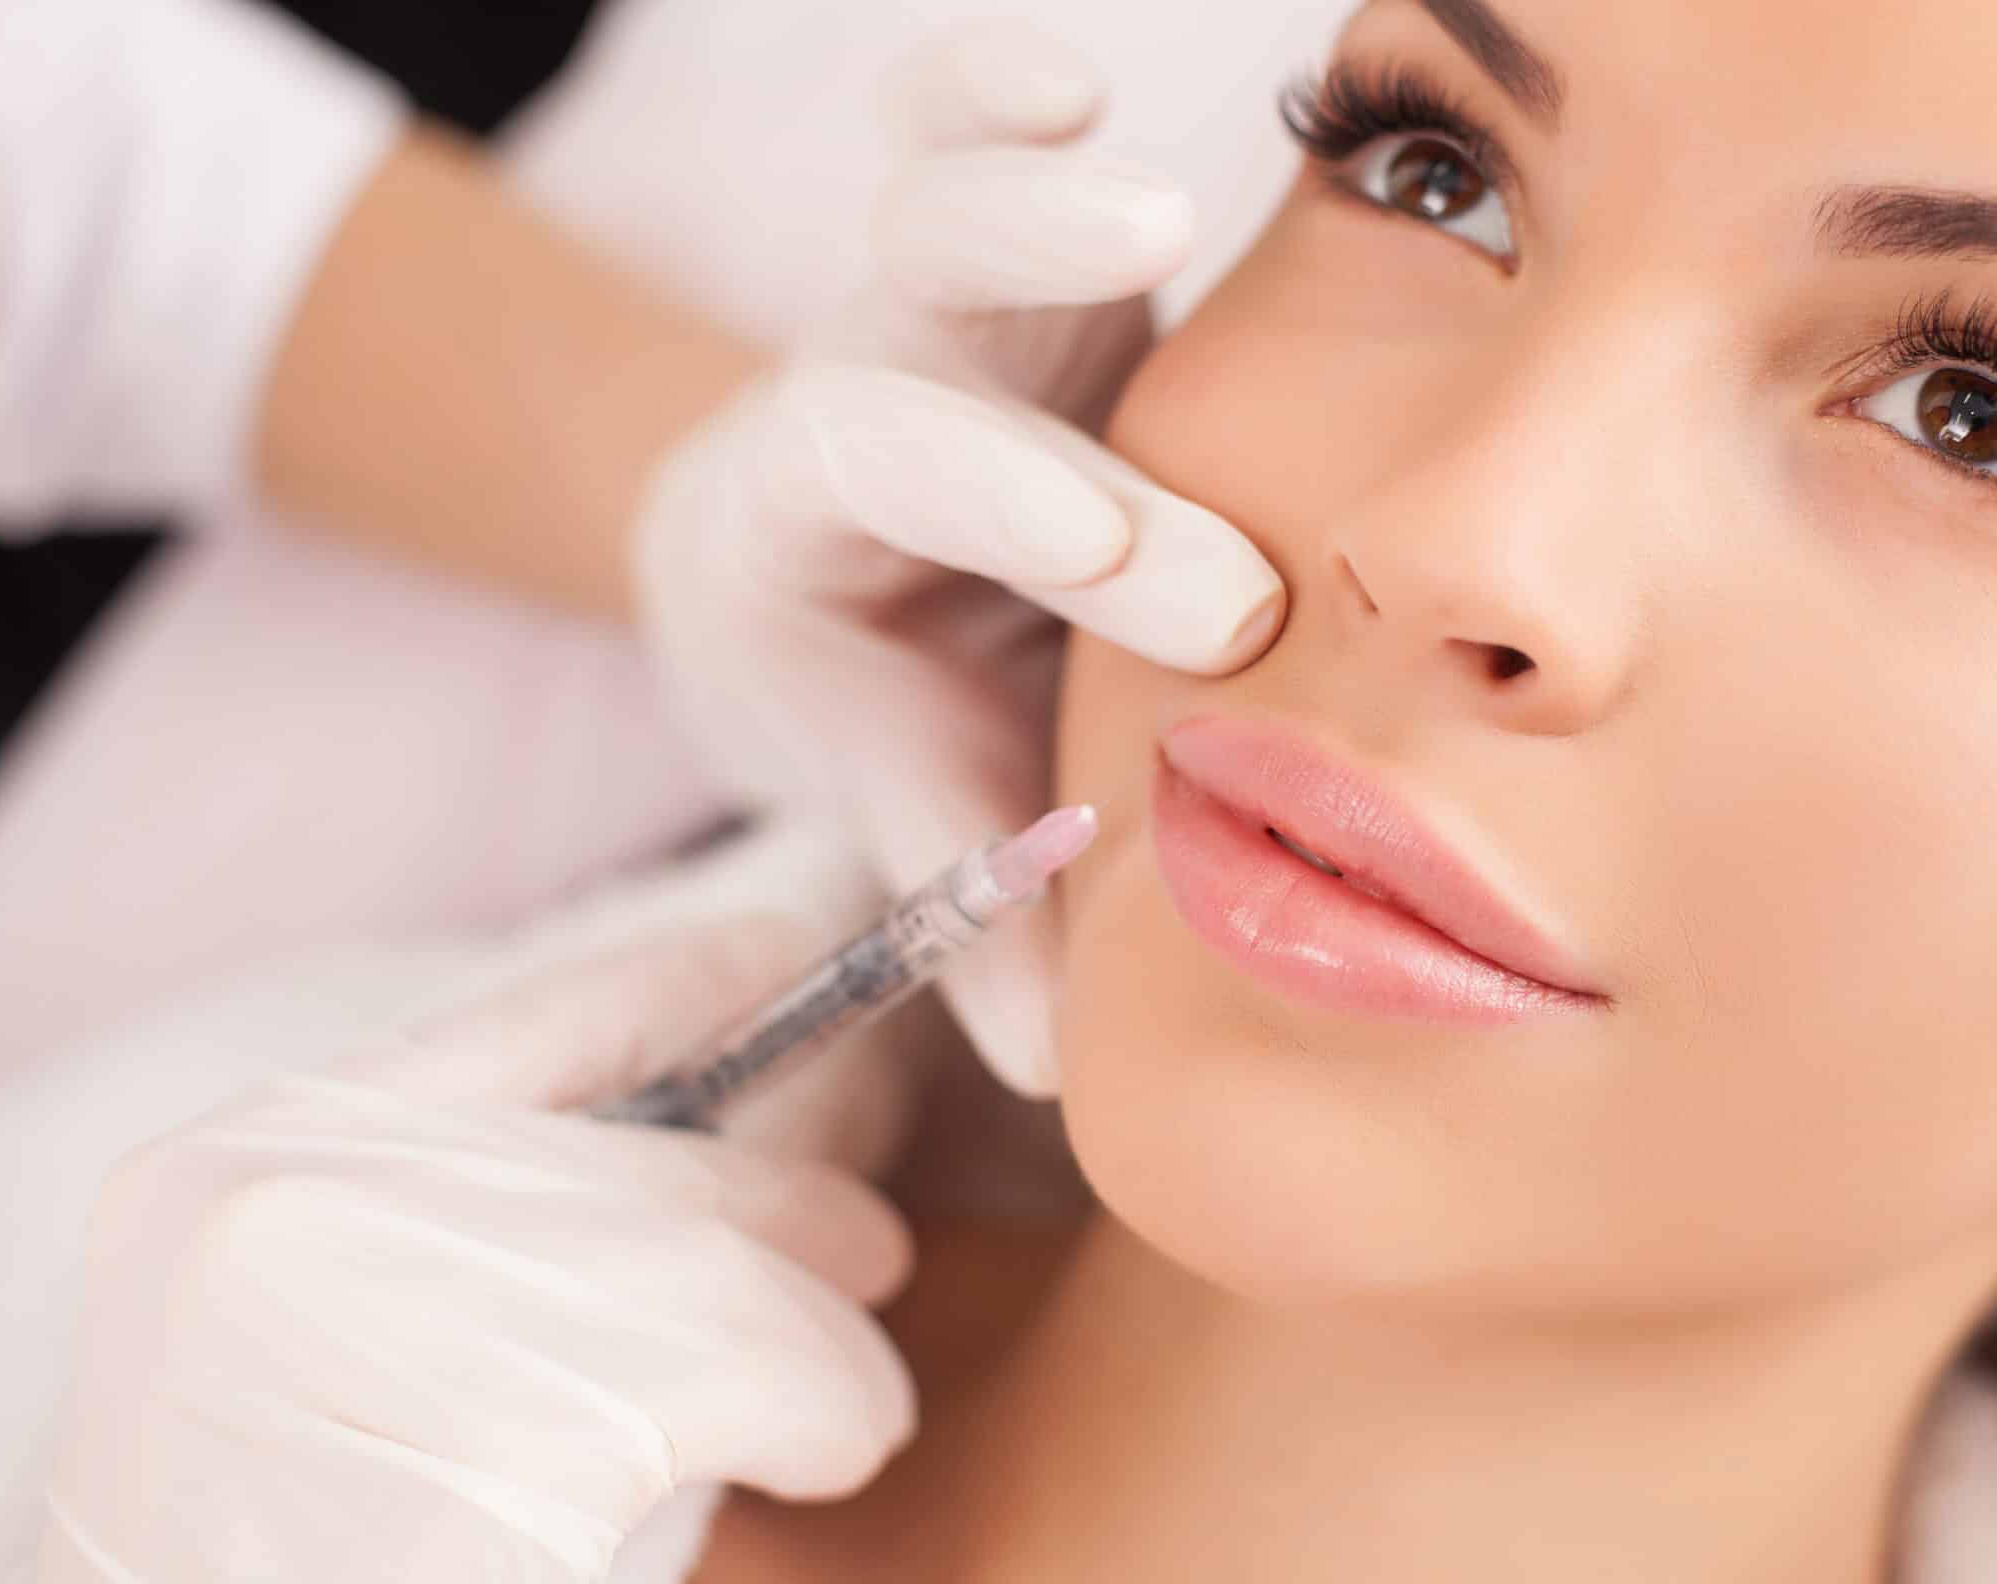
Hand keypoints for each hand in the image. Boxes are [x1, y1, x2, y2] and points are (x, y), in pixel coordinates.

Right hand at [0, 843, 919, 1583]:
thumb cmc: (273, 1578)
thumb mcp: (314, 1340)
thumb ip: (469, 1225)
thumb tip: (737, 1168)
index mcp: (231, 1167)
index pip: (514, 1019)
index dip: (679, 983)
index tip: (789, 959)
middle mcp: (287, 1203)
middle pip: (645, 1159)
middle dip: (786, 1206)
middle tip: (869, 1249)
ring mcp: (386, 1301)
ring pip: (720, 1263)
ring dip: (823, 1341)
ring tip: (841, 1398)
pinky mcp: (503, 1428)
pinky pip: (765, 1372)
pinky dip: (831, 1413)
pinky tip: (824, 1454)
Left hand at [634, 19, 1283, 1096]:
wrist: (785, 568)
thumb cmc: (869, 694)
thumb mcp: (903, 795)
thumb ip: (970, 909)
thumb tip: (1062, 1071)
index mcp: (806, 525)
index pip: (888, 480)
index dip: (1017, 514)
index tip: (1192, 606)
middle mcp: (870, 389)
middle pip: (916, 335)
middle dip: (1064, 429)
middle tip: (1211, 557)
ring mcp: (931, 306)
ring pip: (946, 211)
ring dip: (1032, 213)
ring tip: (1154, 220)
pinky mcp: (997, 254)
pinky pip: (952, 134)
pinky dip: (990, 95)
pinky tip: (1057, 84)